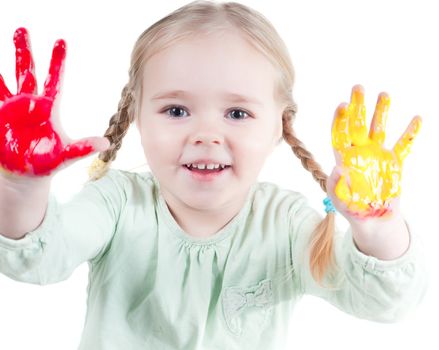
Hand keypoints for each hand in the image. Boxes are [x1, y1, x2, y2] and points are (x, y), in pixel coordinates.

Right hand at [0, 27, 108, 177]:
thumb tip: (106, 144)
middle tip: (23, 29)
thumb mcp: (65, 156)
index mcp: (48, 108)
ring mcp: (11, 108)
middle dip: (23, 51)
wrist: (25, 175)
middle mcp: (29, 103)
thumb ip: (82, 148)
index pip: (54, 80)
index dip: (57, 62)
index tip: (61, 41)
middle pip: (26, 71)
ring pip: (5, 79)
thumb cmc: (47, 163)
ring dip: (0, 63)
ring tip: (0, 42)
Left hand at [327, 85, 420, 219]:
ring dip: (381, 112)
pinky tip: (416, 118)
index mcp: (344, 158)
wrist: (371, 218)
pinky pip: (403, 146)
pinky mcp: (394, 163)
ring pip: (379, 129)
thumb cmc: (350, 207)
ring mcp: (377, 155)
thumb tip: (337, 169)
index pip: (340, 134)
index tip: (343, 105)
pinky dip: (410, 133)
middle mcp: (360, 152)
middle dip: (358, 106)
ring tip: (384, 94)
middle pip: (358, 125)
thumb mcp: (339, 198)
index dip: (340, 120)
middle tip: (358, 87)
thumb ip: (336, 185)